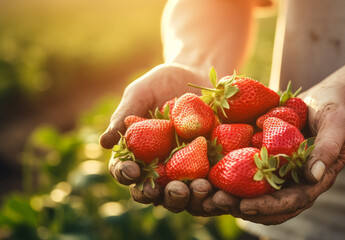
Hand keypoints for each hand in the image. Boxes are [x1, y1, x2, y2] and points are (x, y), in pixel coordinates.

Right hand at [100, 63, 222, 214]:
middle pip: (154, 193)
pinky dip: (215, 192)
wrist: (196, 73)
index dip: (126, 175)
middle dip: (161, 195)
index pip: (125, 172)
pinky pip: (211, 185)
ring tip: (200, 188)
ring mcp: (185, 170)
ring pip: (184, 195)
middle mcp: (158, 168)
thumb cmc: (161, 83)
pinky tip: (219, 187)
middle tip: (171, 190)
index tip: (133, 171)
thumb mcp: (140, 94)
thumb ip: (124, 116)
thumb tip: (104, 143)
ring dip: (190, 198)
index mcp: (136, 155)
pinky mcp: (209, 166)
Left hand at [202, 80, 344, 224]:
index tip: (245, 206)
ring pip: (254, 191)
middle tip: (217, 201)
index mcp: (313, 180)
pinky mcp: (266, 158)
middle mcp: (294, 181)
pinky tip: (209, 171)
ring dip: (231, 194)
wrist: (325, 99)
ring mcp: (279, 171)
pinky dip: (229, 174)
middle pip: (267, 204)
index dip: (268, 206)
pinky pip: (246, 170)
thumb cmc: (336, 110)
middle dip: (242, 205)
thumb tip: (313, 176)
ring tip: (207, 192)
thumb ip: (328, 148)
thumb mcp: (338, 125)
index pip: (291, 202)